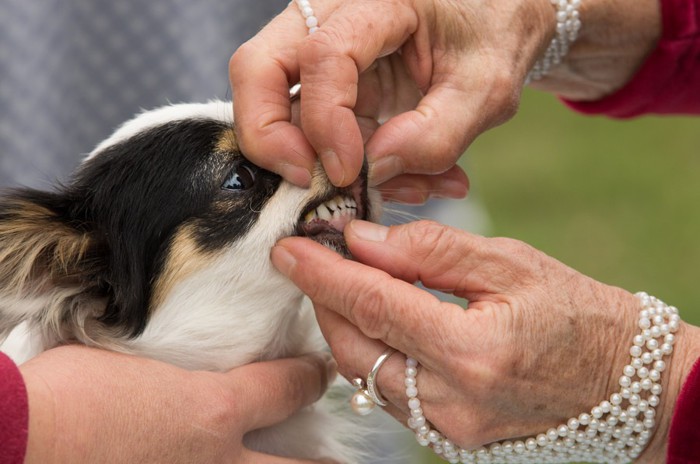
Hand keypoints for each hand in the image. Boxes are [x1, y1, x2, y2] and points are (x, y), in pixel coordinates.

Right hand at [20, 346, 336, 463]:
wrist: (24, 438)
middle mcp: (218, 458)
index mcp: (215, 407)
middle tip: (337, 461)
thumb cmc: (70, 387)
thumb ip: (170, 356)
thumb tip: (175, 343)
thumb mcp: (130, 357)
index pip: (286, 387)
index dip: (309, 377)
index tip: (318, 371)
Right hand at [230, 0, 659, 191]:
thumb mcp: (485, 88)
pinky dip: (336, 165)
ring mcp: (316, 52)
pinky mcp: (323, 87)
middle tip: (304, 182)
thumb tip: (373, 169)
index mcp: (375, 2)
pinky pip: (304, 130)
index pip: (322, 56)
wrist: (491, 24)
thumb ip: (436, 133)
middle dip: (269, 136)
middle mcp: (328, 17)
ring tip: (379, 190)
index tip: (349, 172)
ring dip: (308, 161)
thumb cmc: (489, 40)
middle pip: (257, 69)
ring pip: (268, 103)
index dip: (326, 121)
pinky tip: (394, 182)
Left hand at [271, 220, 699, 462]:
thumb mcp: (510, 263)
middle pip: (353, 348)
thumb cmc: (575, 311)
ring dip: (340, 326)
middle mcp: (452, 401)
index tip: (288, 248)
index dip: (324, 274)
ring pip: (362, 375)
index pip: (374, 306)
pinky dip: (367, 353)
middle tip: (311, 258)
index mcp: (473, 351)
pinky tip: (371, 321)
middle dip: (322, 299)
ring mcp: (446, 427)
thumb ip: (430, 250)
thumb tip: (362, 238)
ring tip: (340, 283)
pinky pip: (385, 392)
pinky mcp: (446, 437)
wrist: (620, 380)